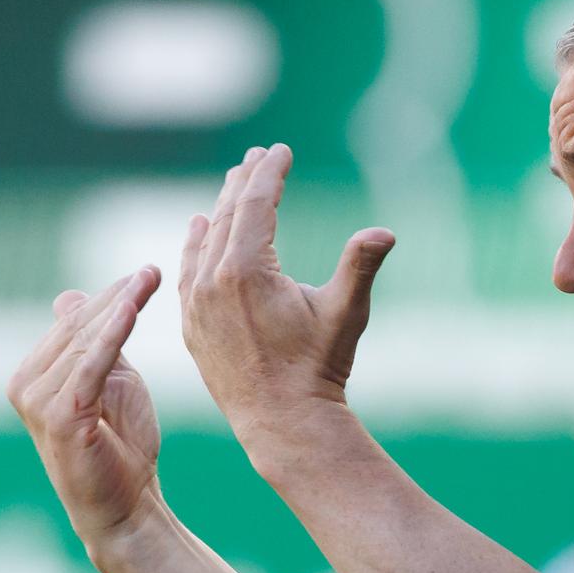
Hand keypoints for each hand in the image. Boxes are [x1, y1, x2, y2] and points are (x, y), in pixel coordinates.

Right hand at [6, 265, 165, 550]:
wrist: (126, 505)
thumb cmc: (121, 446)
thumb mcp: (109, 382)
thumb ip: (95, 343)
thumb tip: (71, 297)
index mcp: (33, 373)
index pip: (73, 322)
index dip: (109, 296)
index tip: (145, 272)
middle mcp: (25, 383)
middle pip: (76, 326)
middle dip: (116, 296)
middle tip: (151, 270)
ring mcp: (37, 401)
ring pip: (83, 341)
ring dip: (119, 307)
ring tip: (148, 279)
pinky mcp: (58, 416)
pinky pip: (91, 365)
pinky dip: (112, 334)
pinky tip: (132, 308)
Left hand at [178, 144, 394, 441]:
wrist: (282, 422)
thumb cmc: (318, 368)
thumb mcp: (345, 313)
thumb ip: (360, 265)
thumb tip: (385, 232)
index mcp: (245, 270)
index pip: (254, 204)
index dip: (269, 173)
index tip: (281, 150)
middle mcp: (211, 281)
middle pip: (226, 215)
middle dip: (244, 182)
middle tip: (259, 156)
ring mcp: (195, 304)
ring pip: (204, 240)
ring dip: (220, 209)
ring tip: (233, 183)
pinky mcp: (191, 325)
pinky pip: (188, 271)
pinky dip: (195, 243)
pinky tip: (198, 226)